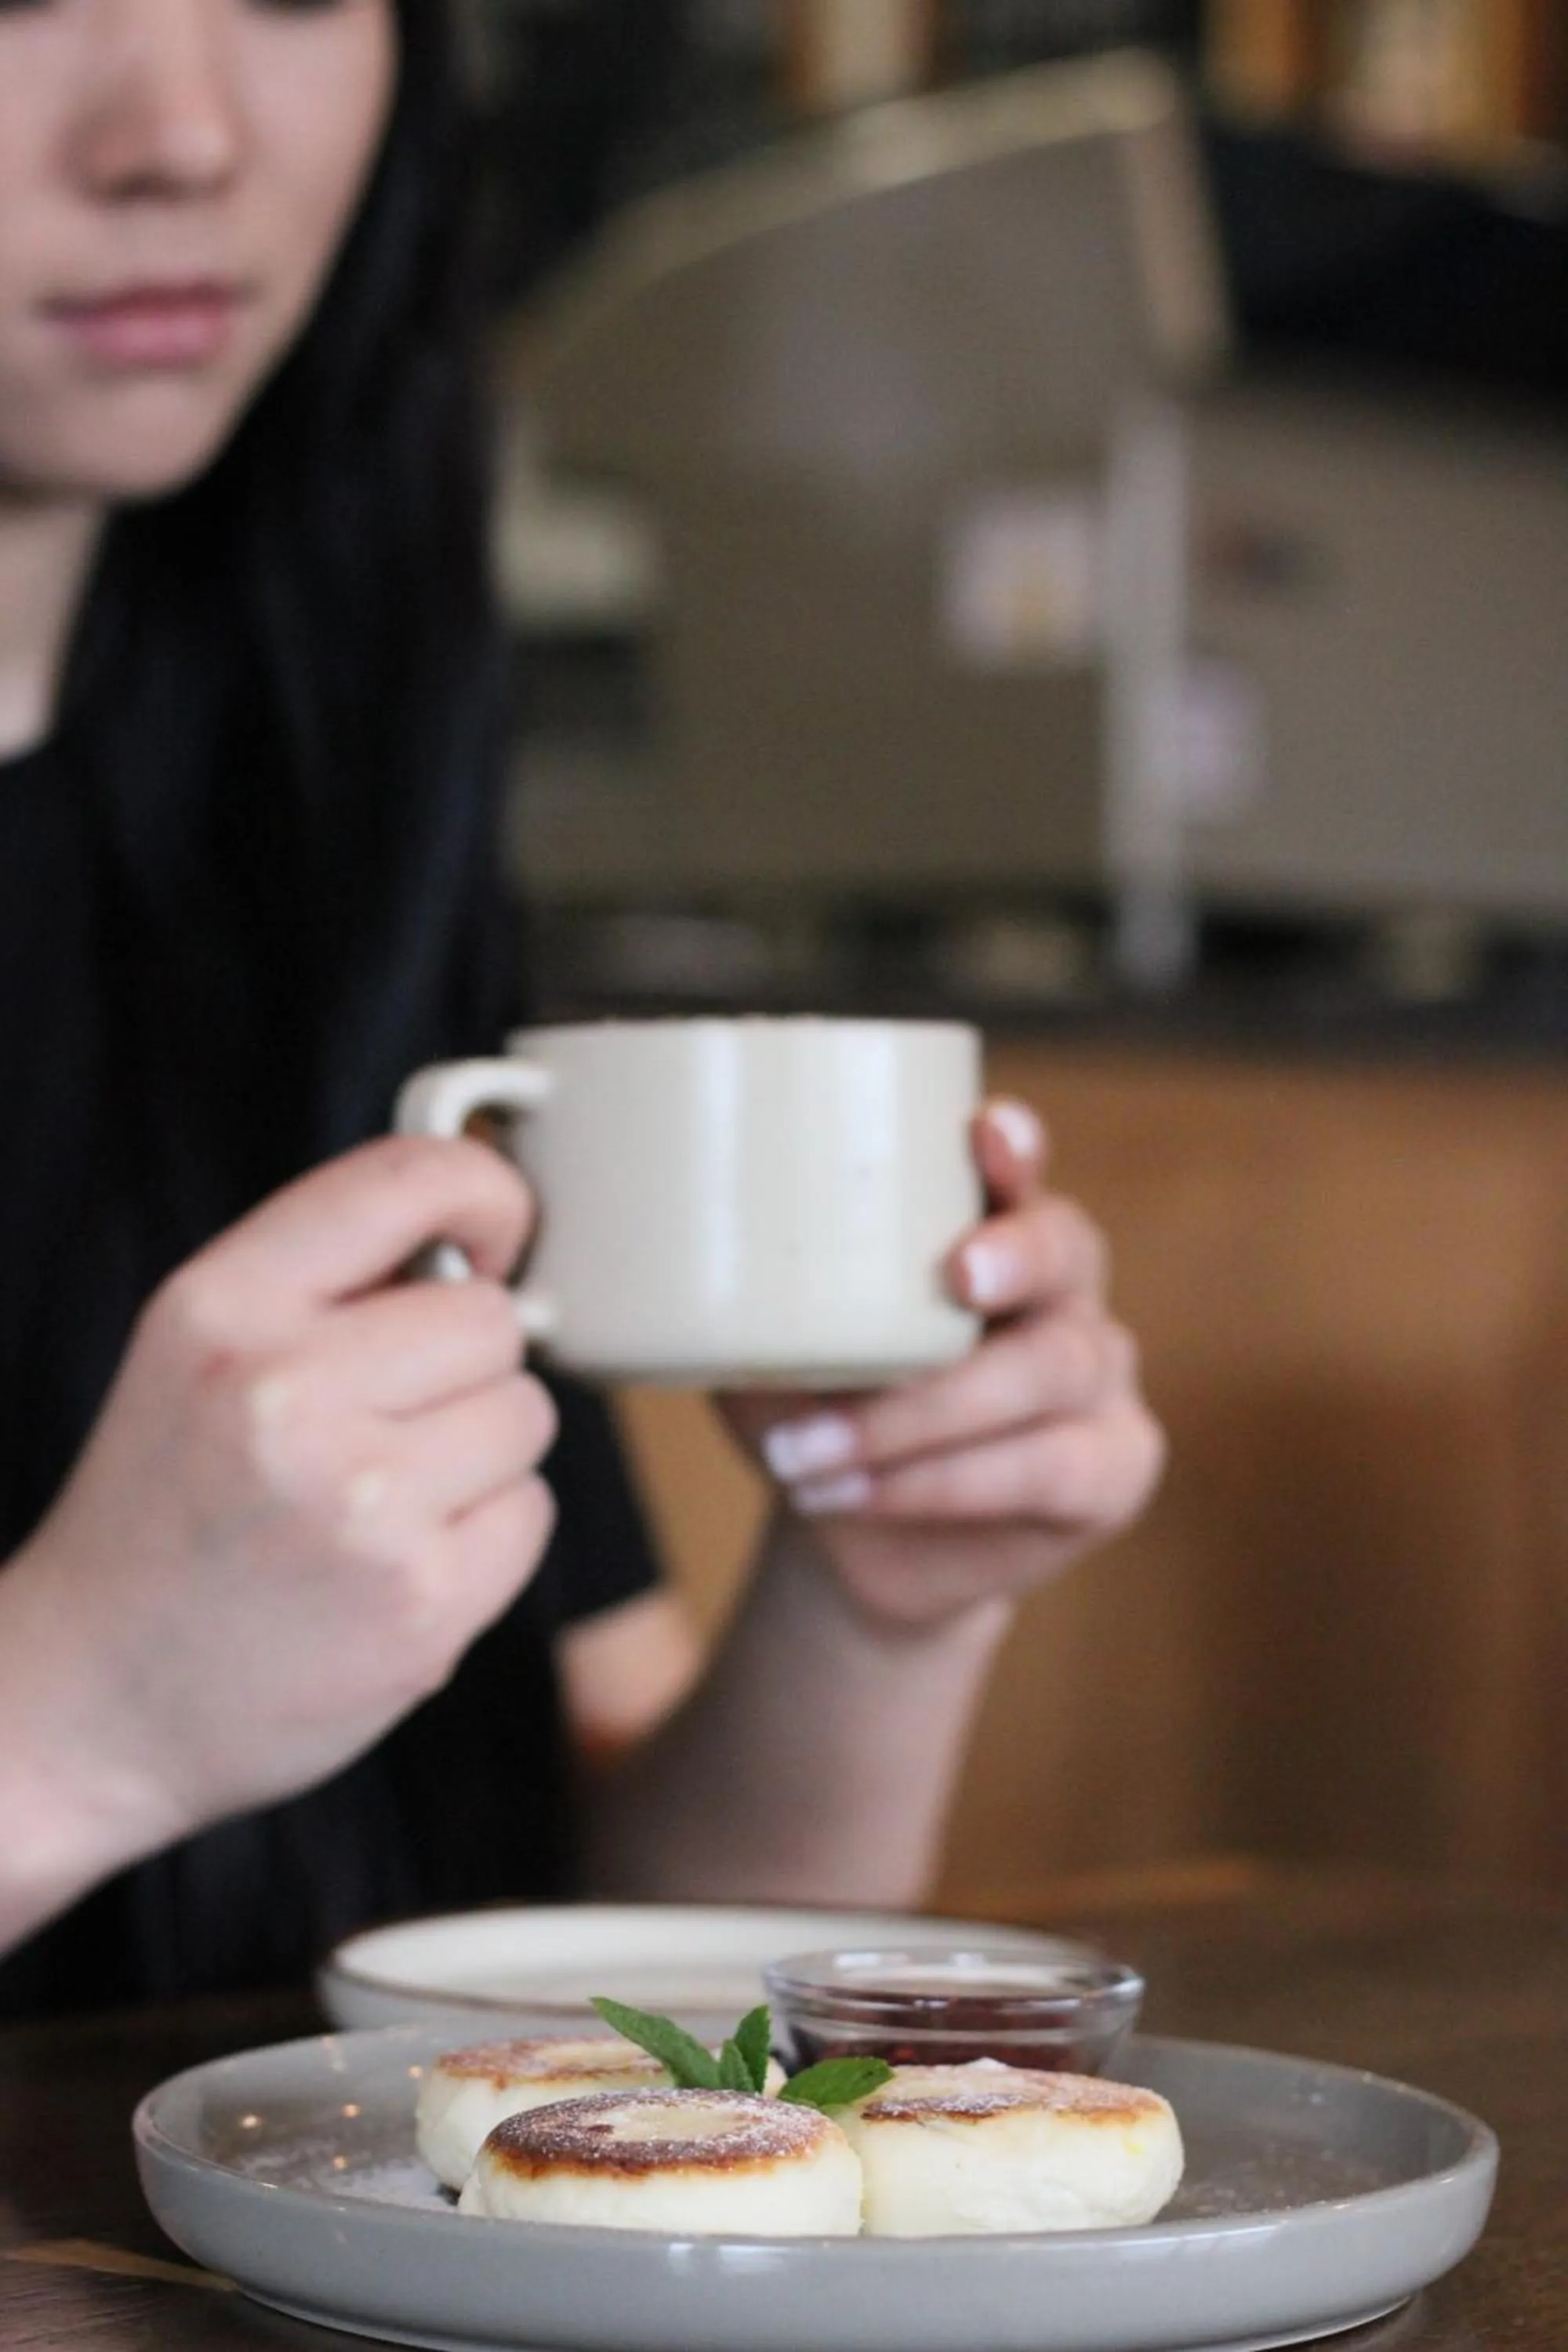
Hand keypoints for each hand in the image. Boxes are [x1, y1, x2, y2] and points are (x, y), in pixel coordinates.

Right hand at [4, 1137, 557, 1848]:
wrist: (96, 1698)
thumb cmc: (167, 1513)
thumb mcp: (197, 1352)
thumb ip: (326, 1277)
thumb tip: (478, 1236)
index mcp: (223, 1310)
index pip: (404, 1179)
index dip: (485, 1193)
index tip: (496, 1235)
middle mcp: (286, 1396)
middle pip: (491, 1320)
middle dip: (460, 1367)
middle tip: (380, 1428)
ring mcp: (361, 1506)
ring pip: (525, 1415)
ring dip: (479, 1455)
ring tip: (379, 1502)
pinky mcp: (420, 1603)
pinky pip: (530, 1513)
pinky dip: (485, 1539)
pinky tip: (395, 1565)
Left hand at [724, 1099, 1163, 1625]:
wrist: (851, 1545)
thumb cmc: (814, 1412)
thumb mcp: (767, 1353)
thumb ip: (748, 1307)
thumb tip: (670, 1255)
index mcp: (986, 1230)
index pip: (1017, 1166)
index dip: (1014, 1145)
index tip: (986, 1130)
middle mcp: (1060, 1291)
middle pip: (1067, 1251)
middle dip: (1015, 1256)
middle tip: (954, 1276)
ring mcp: (1097, 1379)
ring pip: (1048, 1372)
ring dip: (921, 1414)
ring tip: (807, 1452)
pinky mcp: (1111, 1469)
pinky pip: (1048, 1468)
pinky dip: (942, 1483)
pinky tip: (858, 1494)